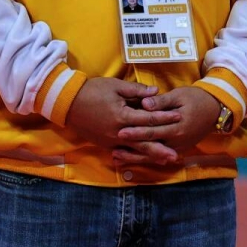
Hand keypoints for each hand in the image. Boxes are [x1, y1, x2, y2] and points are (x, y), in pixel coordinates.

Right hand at [66, 77, 180, 163]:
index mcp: (122, 116)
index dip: (165, 117)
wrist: (67, 103)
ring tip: (165, 161)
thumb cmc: (92, 90)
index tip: (179, 117)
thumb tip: (157, 91)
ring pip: (134, 150)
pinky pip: (122, 152)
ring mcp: (110, 140)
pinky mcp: (104, 144)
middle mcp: (117, 132)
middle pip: (144, 142)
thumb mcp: (116, 86)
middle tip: (176, 155)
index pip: (148, 119)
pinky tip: (144, 160)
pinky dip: (134, 157)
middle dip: (161, 148)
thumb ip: (137, 91)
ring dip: (150, 156)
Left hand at [113, 86, 221, 164]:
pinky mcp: (178, 148)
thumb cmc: (197, 98)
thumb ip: (161, 102)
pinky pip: (160, 156)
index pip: (153, 130)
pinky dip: (145, 158)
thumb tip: (144, 104)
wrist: (216, 109)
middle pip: (151, 145)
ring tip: (117, 158)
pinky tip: (132, 159)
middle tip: (113, 148)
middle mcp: (177, 140)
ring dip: (135, 157)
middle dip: (132, 147)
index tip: (120, 131)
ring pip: (153, 155)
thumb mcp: (180, 95)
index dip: (136, 131)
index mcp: (177, 126)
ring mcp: (178, 146)